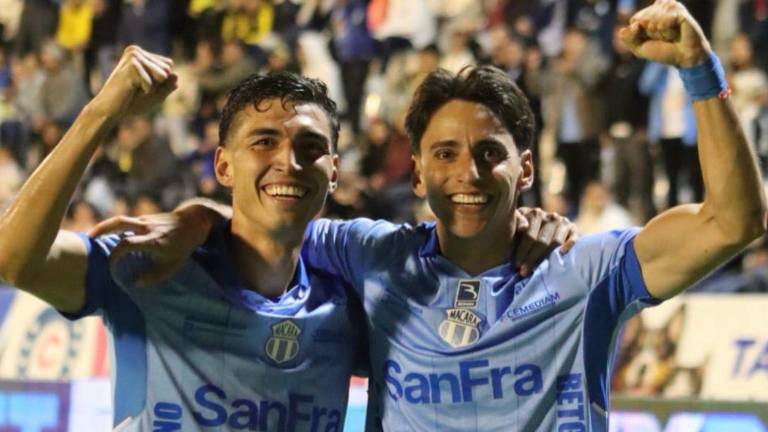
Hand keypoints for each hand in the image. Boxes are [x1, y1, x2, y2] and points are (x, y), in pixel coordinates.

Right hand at [88, 209, 210, 286]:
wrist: (193, 223)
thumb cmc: (183, 247)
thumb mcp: (172, 266)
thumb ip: (153, 277)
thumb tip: (134, 283)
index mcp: (153, 240)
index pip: (127, 244)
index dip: (115, 254)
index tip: (110, 264)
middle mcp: (146, 227)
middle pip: (119, 222)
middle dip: (101, 229)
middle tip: (88, 238)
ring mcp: (145, 220)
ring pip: (120, 220)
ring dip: (104, 227)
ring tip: (92, 237)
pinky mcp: (145, 218)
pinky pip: (126, 222)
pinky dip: (115, 228)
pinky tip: (108, 236)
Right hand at [91, 45, 176, 120]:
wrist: (109, 110)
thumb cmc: (131, 102)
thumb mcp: (156, 94)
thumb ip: (168, 85)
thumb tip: (176, 75)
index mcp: (140, 53)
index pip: (168, 66)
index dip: (161, 82)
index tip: (142, 86)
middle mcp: (135, 51)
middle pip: (167, 69)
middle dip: (157, 85)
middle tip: (137, 89)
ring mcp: (133, 57)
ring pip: (162, 75)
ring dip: (152, 88)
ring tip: (135, 89)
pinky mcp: (131, 67)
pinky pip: (152, 84)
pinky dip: (146, 91)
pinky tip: (130, 91)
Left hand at [513, 208, 577, 276]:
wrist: (541, 225)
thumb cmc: (523, 229)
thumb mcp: (516, 224)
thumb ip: (517, 223)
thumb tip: (523, 228)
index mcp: (535, 214)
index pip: (530, 236)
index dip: (523, 251)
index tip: (517, 264)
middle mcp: (551, 217)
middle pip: (542, 241)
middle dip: (532, 258)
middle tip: (524, 272)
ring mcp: (563, 222)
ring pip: (556, 242)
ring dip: (546, 257)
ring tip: (537, 270)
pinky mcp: (573, 229)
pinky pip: (573, 238)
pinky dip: (568, 245)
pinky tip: (561, 254)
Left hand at [619, 0, 710, 66]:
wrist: (684, 57)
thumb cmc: (663, 51)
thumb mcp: (640, 48)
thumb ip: (628, 39)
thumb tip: (622, 30)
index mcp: (649, 12)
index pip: (634, 20)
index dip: (640, 34)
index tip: (652, 39)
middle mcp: (659, 6)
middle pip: (642, 20)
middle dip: (651, 34)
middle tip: (664, 37)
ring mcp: (670, 6)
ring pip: (652, 20)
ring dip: (660, 33)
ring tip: (671, 35)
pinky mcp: (679, 10)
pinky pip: (663, 22)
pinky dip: (668, 32)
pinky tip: (677, 31)